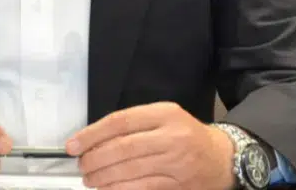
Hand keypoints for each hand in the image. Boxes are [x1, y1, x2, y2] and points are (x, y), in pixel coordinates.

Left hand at [66, 101, 234, 189]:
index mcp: (166, 113)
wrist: (221, 158)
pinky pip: (141, 188)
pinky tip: (107, 189)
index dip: (92, 134)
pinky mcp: (177, 186)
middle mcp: (172, 136)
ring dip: (102, 177)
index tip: (73, 145)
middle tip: (82, 165)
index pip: (120, 121)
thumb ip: (134, 124)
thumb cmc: (186, 136)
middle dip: (95, 159)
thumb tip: (93, 140)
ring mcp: (176, 163)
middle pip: (122, 148)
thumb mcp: (165, 118)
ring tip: (90, 178)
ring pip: (129, 171)